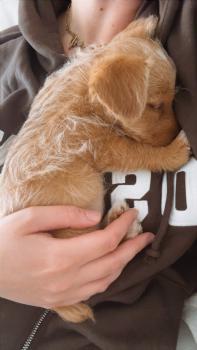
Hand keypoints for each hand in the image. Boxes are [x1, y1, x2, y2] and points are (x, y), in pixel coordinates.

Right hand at [0, 206, 153, 307]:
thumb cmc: (3, 241)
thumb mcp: (30, 218)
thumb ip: (65, 215)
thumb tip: (96, 216)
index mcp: (60, 257)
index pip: (105, 241)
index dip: (123, 227)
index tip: (133, 213)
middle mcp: (66, 279)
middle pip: (112, 263)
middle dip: (133, 247)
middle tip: (146, 235)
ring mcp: (63, 294)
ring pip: (106, 280)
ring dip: (124, 264)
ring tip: (133, 249)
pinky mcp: (59, 300)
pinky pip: (93, 292)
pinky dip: (108, 278)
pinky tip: (111, 267)